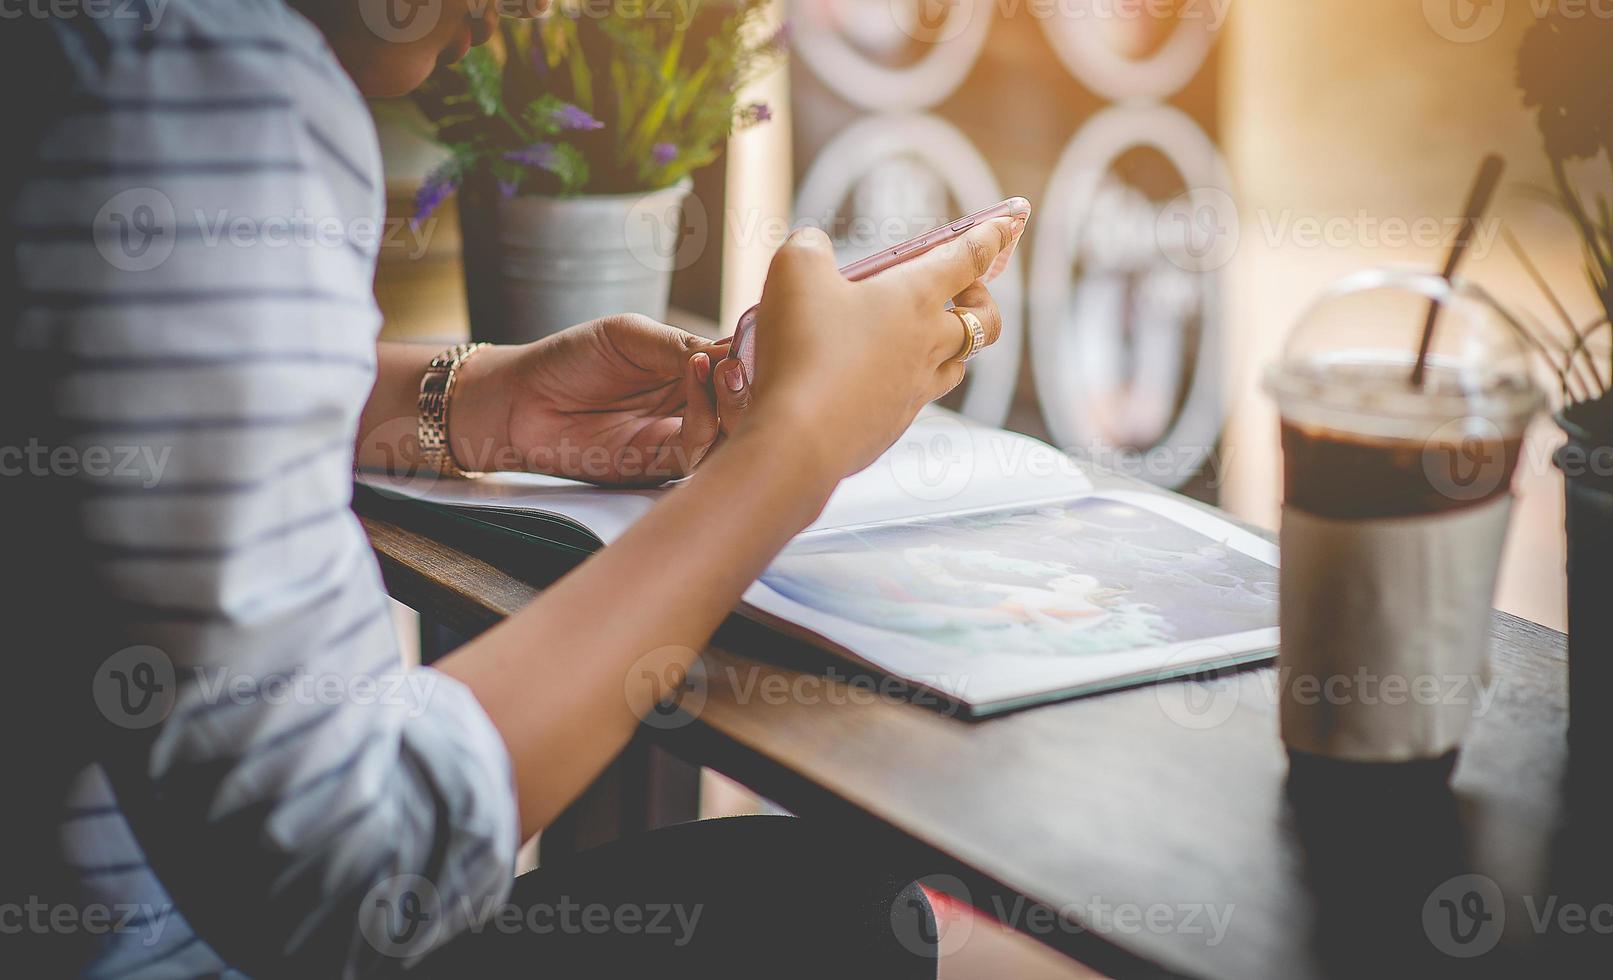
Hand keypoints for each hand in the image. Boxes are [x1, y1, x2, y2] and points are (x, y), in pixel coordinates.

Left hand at [451, 315, 746, 484]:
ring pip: (727, 436)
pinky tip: (695, 381)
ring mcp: (674, 440)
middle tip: (741, 361)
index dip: (752, 357)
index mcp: (689, 374)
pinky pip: (694, 455)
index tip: (758, 337)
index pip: (738, 369)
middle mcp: (689, 409)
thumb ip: (680, 345)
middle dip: (750, 385)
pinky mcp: (654, 468)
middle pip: (743, 409)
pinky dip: (703, 420)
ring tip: (720, 369)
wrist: (520, 398)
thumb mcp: (630, 336)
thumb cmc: (570, 360)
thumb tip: (732, 351)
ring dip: (732, 402)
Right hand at [735, 217, 1016, 478]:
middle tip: (960, 291)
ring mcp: (916, 390)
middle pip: (984, 320)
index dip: (990, 236)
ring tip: (928, 336)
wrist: (798, 439)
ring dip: (954, 345)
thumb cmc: (802, 350)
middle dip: (981, 300)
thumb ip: (810, 248)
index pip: (967, 257)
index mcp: (914, 297)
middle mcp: (928, 344)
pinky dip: (913, 383)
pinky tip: (881, 379)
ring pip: (959, 364)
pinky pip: (919, 399)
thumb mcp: (794, 272)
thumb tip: (815, 249)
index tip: (1007, 224)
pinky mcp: (895, 426)